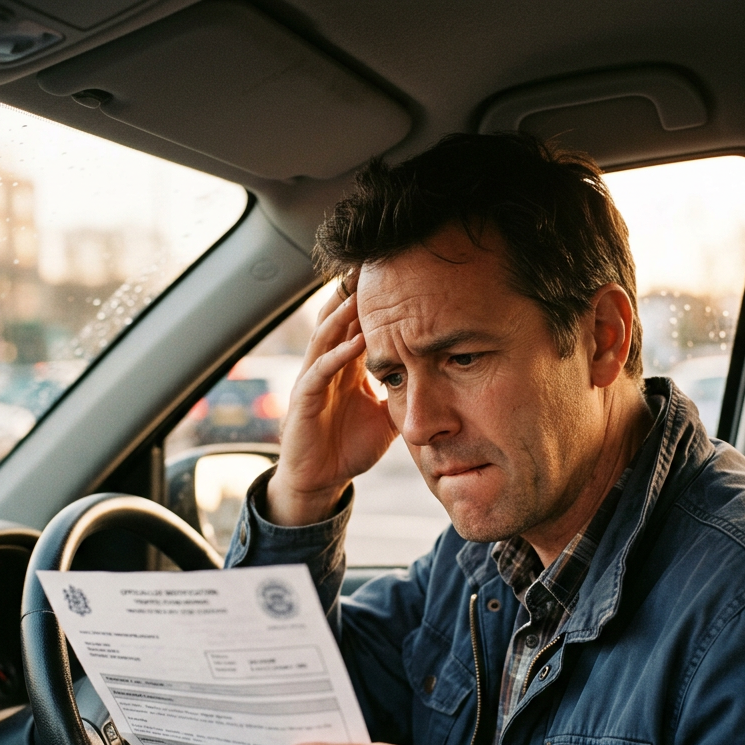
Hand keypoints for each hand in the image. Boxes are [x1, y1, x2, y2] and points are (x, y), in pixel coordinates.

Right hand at [266, 276, 397, 525]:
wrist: (322, 480)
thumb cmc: (351, 447)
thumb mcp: (388, 416)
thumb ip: (406, 394)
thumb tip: (441, 383)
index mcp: (347, 366)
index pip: (357, 323)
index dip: (371, 300)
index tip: (396, 274)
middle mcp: (328, 366)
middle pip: (337, 318)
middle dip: (351, 292)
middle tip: (371, 264)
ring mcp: (313, 380)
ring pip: (325, 337)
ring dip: (342, 314)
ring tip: (361, 292)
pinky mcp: (303, 401)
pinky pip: (319, 372)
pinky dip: (338, 356)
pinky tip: (357, 342)